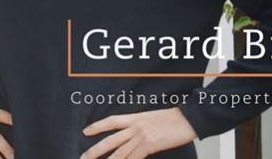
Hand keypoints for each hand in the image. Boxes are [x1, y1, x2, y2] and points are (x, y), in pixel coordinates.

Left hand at [80, 107, 196, 158]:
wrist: (187, 119)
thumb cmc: (173, 119)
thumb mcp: (152, 118)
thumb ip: (139, 126)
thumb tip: (131, 136)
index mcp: (135, 117)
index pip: (111, 121)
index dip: (97, 126)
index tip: (85, 132)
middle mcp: (135, 127)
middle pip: (111, 140)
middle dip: (95, 150)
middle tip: (84, 157)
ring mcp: (142, 137)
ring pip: (120, 153)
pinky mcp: (150, 146)